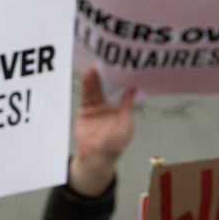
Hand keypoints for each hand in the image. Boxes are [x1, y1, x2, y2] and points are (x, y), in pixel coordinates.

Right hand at [69, 68, 135, 197]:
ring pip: (97, 89)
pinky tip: (87, 75)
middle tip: (108, 62)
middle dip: (109, 75)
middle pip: (109, 86)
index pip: (124, 89)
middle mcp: (111, 105)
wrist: (95, 157)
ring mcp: (98, 107)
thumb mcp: (125, 125)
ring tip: (95, 67)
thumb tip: (133, 88)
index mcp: (123, 108)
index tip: (124, 66)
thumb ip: (127, 106)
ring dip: (96, 78)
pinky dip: (87, 85)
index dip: (124, 79)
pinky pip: (86, 95)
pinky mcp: (86, 109)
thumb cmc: (114, 145)